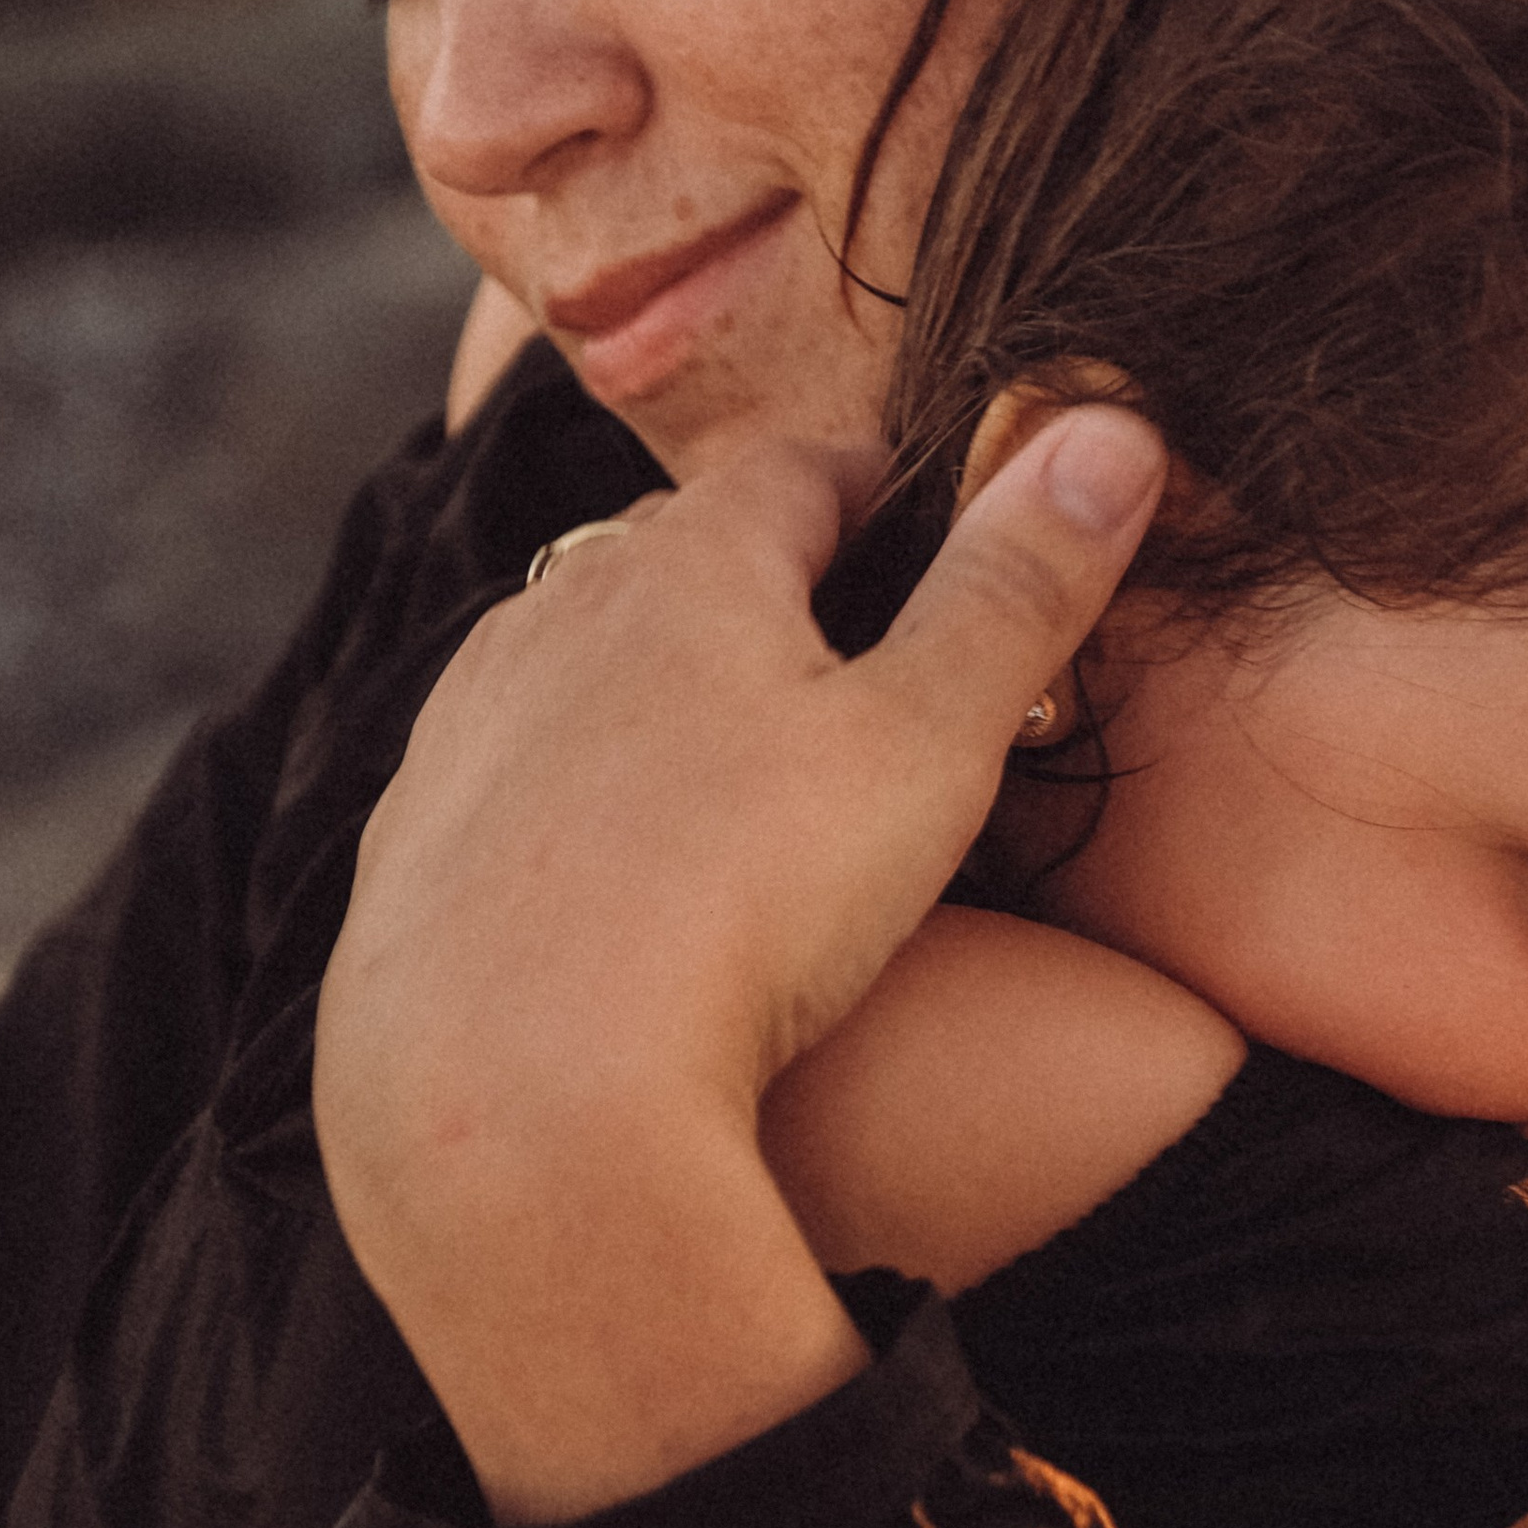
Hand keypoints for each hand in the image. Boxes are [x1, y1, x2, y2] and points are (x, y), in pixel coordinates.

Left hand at [314, 407, 1165, 1521]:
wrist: (519, 1097)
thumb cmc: (742, 902)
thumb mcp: (930, 740)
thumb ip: (1018, 589)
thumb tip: (1112, 429)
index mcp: (686, 562)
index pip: (805, 468)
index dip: (891, 488)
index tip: (947, 524)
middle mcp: (554, 615)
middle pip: (686, 556)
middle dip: (777, 583)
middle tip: (870, 651)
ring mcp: (469, 730)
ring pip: (587, 662)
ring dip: (667, 685)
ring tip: (751, 763)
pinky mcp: (415, 846)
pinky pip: (515, 778)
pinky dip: (582, 793)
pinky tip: (626, 873)